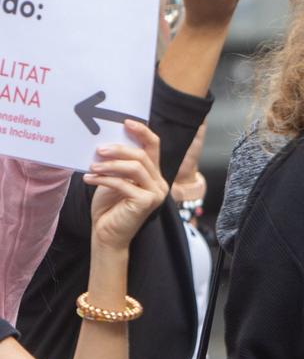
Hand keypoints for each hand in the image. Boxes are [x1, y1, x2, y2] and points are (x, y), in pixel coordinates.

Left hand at [86, 120, 168, 250]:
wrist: (107, 236)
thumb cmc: (109, 208)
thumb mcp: (113, 181)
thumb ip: (118, 166)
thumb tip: (105, 144)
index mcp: (154, 175)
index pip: (154, 147)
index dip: (142, 132)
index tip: (126, 122)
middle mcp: (160, 182)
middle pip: (143, 156)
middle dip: (120, 149)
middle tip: (99, 149)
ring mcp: (156, 193)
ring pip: (136, 168)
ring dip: (111, 165)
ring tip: (92, 166)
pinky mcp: (147, 202)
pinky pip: (125, 184)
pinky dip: (105, 180)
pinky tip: (89, 179)